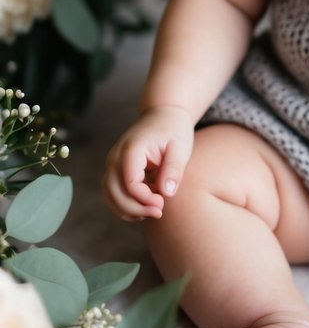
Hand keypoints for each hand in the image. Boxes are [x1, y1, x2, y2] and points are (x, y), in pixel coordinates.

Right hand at [102, 105, 194, 221]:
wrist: (164, 114)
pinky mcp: (115, 168)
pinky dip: (124, 204)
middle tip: (158, 212)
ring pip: (109, 194)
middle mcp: (116, 155)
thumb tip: (166, 194)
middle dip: (135, 208)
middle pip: (114, 191)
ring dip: (127, 209)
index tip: (163, 203)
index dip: (145, 199)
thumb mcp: (180, 148)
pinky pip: (112, 192)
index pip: (130, 183)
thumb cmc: (174, 130)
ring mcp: (112, 162)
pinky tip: (142, 210)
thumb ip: (173, 170)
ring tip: (150, 212)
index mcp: (132, 149)